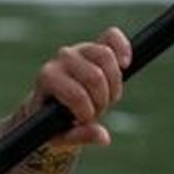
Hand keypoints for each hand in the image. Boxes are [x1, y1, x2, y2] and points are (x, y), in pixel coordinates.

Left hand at [28, 26, 131, 146]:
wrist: (52, 104)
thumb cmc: (53, 121)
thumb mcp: (60, 135)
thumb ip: (79, 136)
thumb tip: (103, 136)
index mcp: (48, 78)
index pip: (76, 94)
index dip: (87, 111)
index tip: (84, 120)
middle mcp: (61, 58)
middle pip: (95, 76)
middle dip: (102, 99)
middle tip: (98, 110)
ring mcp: (78, 49)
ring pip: (105, 57)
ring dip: (114, 83)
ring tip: (108, 97)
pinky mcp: (94, 45)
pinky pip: (112, 37)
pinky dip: (123, 49)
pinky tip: (126, 64)